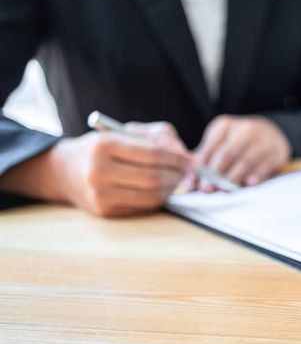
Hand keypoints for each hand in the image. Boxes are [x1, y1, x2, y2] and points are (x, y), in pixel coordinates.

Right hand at [0, 125, 192, 216]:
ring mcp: (100, 194)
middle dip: (178, 176)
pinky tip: (163, 191)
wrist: (66, 170)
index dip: (177, 159)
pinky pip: (142, 208)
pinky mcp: (104, 211)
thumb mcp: (124, 132)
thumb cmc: (103, 148)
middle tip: (188, 173)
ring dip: (172, 190)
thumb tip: (186, 156)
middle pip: (154, 178)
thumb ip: (157, 137)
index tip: (191, 160)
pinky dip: (158, 200)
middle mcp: (99, 171)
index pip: (153, 154)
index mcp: (105, 146)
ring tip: (178, 182)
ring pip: (151, 197)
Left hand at [194, 115, 291, 188]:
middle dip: (214, 174)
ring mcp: (262, 139)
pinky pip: (264, 165)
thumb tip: (189, 182)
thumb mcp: (220, 143)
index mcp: (224, 126)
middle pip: (226, 154)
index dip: (200, 167)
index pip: (209, 148)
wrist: (271, 133)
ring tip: (224, 190)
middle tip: (207, 189)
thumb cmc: (239, 142)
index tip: (194, 183)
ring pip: (244, 161)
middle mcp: (243, 129)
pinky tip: (248, 183)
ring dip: (233, 178)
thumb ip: (204, 161)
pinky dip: (256, 175)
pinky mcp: (276, 151)